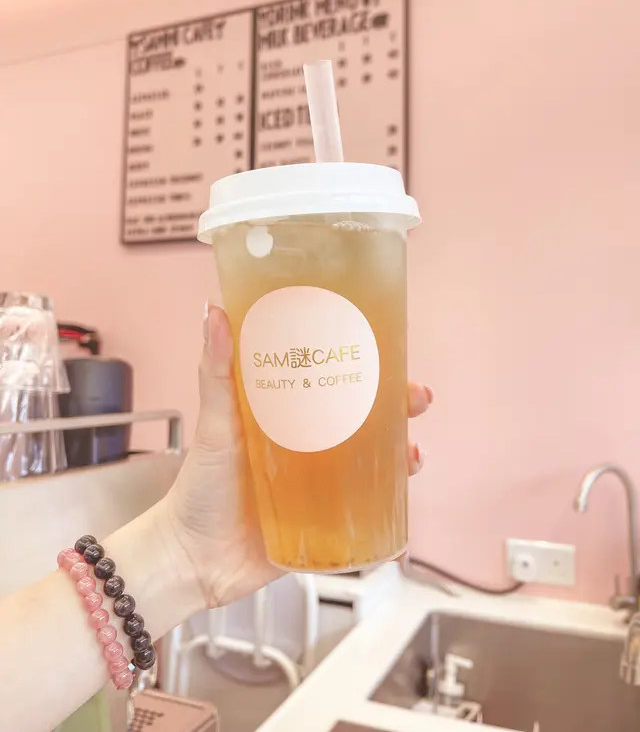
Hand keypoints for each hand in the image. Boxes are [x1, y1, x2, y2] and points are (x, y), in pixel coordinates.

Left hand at [166, 305, 431, 609]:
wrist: (191, 562)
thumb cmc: (196, 489)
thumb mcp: (213, 425)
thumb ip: (216, 372)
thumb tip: (215, 311)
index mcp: (285, 412)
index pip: (333, 378)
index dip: (366, 362)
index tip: (391, 348)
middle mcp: (307, 443)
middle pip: (365, 415)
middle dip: (399, 405)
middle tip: (417, 400)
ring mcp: (319, 483)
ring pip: (374, 460)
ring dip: (402, 452)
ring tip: (414, 455)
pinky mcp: (325, 521)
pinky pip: (367, 508)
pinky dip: (390, 503)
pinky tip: (404, 500)